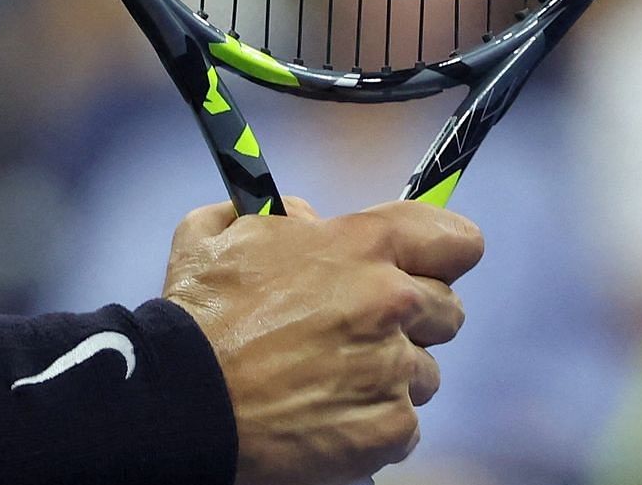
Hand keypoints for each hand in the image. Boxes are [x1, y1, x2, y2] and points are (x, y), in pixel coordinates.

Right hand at [163, 196, 480, 484]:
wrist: (184, 400)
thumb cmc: (198, 314)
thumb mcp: (221, 231)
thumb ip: (278, 213)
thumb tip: (308, 219)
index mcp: (361, 246)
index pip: (458, 240)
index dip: (444, 253)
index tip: (428, 266)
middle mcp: (390, 303)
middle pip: (448, 311)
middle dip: (412, 320)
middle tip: (361, 330)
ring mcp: (394, 369)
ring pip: (426, 372)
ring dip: (390, 374)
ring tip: (331, 379)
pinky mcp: (389, 428)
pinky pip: (405, 424)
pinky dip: (372, 422)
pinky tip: (328, 414)